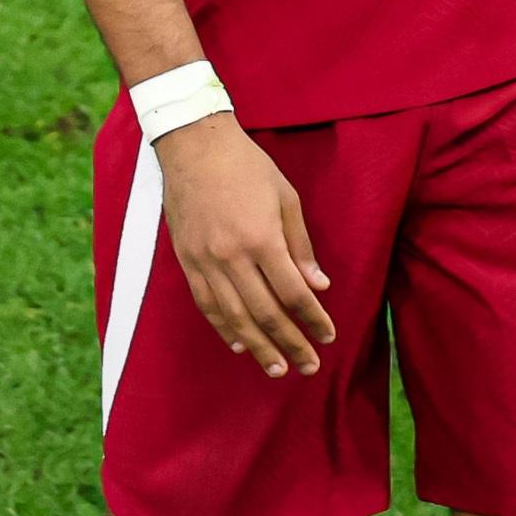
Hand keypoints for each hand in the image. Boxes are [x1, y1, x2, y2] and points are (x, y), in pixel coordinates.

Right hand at [152, 113, 336, 378]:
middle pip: (265, 313)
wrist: (194, 146)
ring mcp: (205, 261)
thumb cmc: (247, 166)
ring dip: (259, 347)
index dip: (312, 318)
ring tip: (277, 369)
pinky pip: (206, 304)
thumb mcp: (285, 197)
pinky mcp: (187, 261)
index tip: (328, 336)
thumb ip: (301, 245)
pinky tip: (240, 345)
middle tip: (309, 366)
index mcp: (261, 238)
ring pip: (234, 317)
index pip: (292, 292)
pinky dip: (224, 328)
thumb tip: (318, 285)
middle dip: (290, 343)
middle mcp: (231, 256)